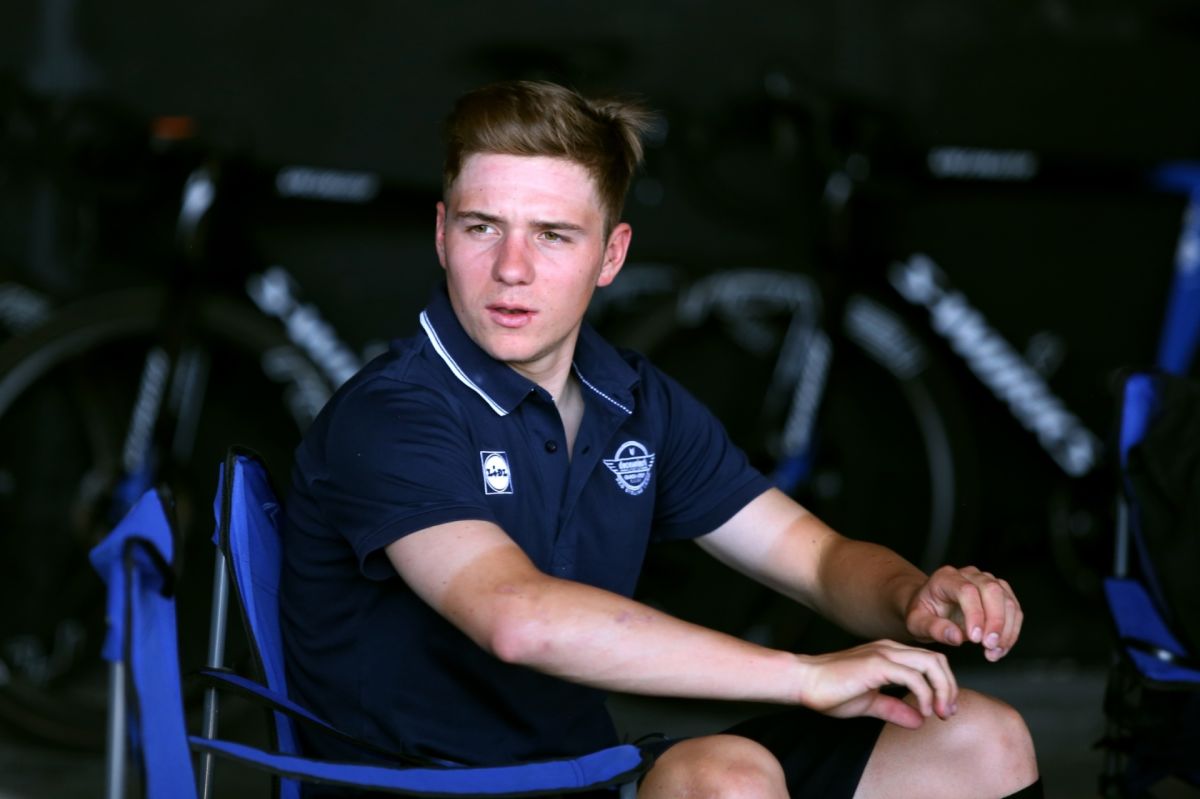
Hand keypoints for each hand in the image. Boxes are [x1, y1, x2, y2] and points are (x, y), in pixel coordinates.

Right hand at [796, 639, 956, 728]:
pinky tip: (921, 710)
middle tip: (947, 712)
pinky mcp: (876, 663)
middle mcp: (890, 649)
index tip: (941, 710)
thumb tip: (918, 720)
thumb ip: (895, 708)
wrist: (804, 681)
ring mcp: (884, 653)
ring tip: (939, 711)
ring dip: (942, 689)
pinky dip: (924, 694)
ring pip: (931, 663)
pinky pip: (913, 676)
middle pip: (937, 659)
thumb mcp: (869, 703)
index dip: (943, 685)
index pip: (930, 662)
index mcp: (889, 654)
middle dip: (949, 687)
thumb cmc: (830, 691)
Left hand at [905, 565, 1023, 661]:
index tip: (975, 639)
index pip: (967, 590)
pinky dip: (1011, 632)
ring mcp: (987, 581)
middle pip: (992, 590)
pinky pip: (1014, 610)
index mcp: (945, 578)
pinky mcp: (1000, 593)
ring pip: (1008, 601)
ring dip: (1006, 630)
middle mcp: (968, 575)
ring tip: (994, 653)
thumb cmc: (923, 613)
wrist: (930, 607)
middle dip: (996, 622)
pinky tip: (1000, 649)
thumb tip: (955, 636)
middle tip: (989, 647)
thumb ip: (933, 628)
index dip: (975, 614)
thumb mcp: (917, 623)